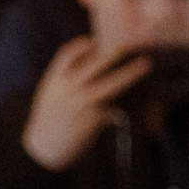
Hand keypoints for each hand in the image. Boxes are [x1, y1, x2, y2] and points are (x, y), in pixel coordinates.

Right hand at [22, 38, 148, 171]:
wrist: (42, 149)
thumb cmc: (51, 119)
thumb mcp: (50, 94)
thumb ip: (66, 79)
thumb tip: (92, 62)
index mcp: (54, 81)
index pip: (68, 54)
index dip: (84, 43)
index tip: (98, 39)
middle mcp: (68, 89)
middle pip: (95, 63)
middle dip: (115, 51)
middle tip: (131, 43)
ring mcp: (82, 104)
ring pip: (111, 83)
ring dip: (130, 73)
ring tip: (146, 64)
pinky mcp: (94, 119)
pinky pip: (114, 107)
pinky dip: (123, 105)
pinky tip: (134, 105)